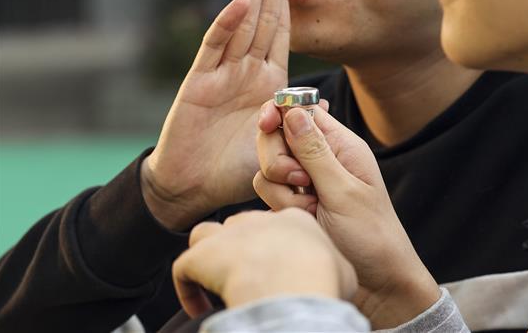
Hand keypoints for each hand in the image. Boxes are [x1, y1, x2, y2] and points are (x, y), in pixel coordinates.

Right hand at [142, 0, 289, 229]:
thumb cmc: (236, 167)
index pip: (281, 30)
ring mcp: (222, 72)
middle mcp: (245, 69)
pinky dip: (228, 24)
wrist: (194, 189)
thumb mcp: (279, 143)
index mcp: (268, 80)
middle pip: (263, 16)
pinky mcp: (199, 83)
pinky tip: (242, 1)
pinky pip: (216, 48)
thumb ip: (300, 122)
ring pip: (242, 23)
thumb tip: (326, 103)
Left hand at [172, 208, 356, 317]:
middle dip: (242, 253)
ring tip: (217, 282)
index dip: (275, 250)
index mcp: (293, 220)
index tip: (279, 273)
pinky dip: (187, 290)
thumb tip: (334, 276)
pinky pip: (183, 269)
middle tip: (250, 282)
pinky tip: (200, 307)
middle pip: (242, 228)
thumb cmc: (322, 279)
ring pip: (206, 234)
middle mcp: (259, 221)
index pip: (277, 226)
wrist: (294, 286)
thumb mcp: (343, 271)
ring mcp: (228, 236)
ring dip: (208, 256)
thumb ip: (334, 267)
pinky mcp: (202, 256)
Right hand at [253, 104, 440, 327]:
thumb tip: (292, 110)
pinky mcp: (294, 206)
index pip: (301, 112)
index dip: (280, 113)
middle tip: (302, 182)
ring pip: (267, 171)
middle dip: (279, 161)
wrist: (375, 284)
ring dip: (283, 192)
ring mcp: (305, 185)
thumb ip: (315, 152)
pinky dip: (281, 209)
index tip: (267, 123)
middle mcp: (321, 160)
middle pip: (276, 139)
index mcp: (341, 146)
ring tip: (312, 210)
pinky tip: (305, 222)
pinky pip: (268, 195)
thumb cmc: (371, 235)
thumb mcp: (344, 190)